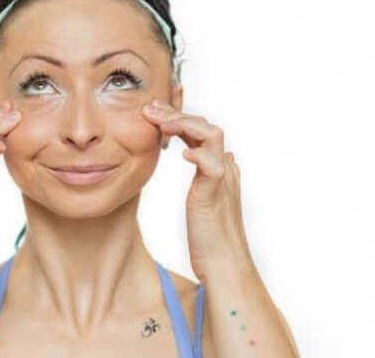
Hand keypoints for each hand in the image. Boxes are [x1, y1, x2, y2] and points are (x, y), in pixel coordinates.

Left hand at [142, 98, 255, 280]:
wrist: (225, 265)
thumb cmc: (210, 238)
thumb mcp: (204, 200)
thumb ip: (204, 178)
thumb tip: (202, 156)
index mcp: (218, 169)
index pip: (200, 131)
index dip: (178, 117)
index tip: (153, 111)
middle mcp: (223, 169)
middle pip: (205, 126)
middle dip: (177, 113)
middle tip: (150, 109)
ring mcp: (222, 180)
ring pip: (212, 136)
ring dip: (185, 124)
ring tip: (162, 123)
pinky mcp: (215, 195)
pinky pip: (212, 167)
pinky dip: (199, 156)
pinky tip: (182, 154)